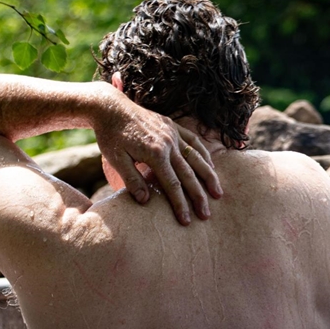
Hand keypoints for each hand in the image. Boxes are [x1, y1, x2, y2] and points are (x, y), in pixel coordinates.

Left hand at [93, 86, 222, 224]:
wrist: (111, 108)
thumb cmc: (111, 137)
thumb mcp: (116, 160)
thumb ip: (132, 180)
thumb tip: (146, 201)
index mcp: (155, 153)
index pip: (172, 184)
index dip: (180, 204)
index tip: (186, 220)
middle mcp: (168, 143)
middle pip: (189, 174)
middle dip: (198, 196)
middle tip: (206, 215)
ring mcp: (172, 133)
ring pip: (196, 157)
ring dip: (209, 176)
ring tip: (218, 193)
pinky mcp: (172, 126)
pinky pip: (193, 140)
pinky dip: (204, 153)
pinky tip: (211, 166)